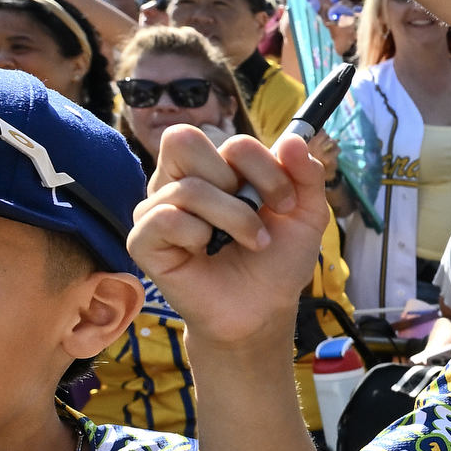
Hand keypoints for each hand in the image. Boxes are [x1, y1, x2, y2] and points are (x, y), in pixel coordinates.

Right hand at [130, 128, 333, 351]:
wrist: (263, 310)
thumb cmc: (276, 260)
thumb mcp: (306, 213)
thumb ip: (307, 173)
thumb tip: (293, 140)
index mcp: (213, 166)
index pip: (229, 140)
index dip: (264, 166)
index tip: (286, 203)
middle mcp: (179, 181)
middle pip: (184, 140)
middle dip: (236, 179)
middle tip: (258, 214)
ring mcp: (156, 209)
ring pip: (187, 188)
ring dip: (233, 218)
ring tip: (249, 243)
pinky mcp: (143, 241)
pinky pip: (165, 219)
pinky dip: (198, 235)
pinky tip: (207, 252)